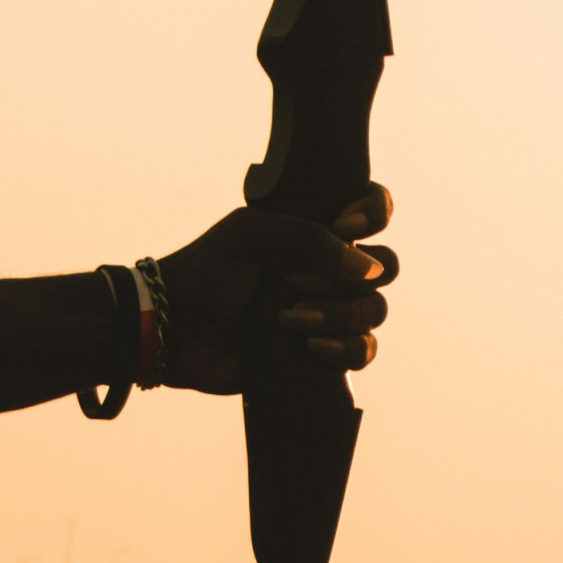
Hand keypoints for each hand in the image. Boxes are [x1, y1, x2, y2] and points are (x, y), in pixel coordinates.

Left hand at [150, 181, 395, 393]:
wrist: (177, 329)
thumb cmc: (207, 273)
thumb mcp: (250, 233)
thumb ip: (308, 236)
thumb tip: (365, 267)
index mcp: (315, 230)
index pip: (372, 210)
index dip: (374, 215)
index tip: (346, 227)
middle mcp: (329, 269)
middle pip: (384, 267)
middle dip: (347, 279)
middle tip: (293, 282)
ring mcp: (329, 310)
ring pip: (374, 311)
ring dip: (337, 315)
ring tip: (287, 319)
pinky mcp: (323, 352)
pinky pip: (362, 351)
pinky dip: (343, 348)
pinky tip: (311, 347)